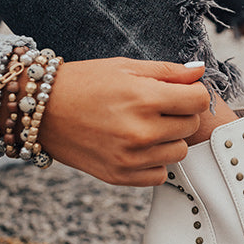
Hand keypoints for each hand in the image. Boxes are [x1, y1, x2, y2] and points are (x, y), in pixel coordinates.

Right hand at [37, 57, 209, 185]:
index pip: (199, 101)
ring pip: (179, 153)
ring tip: (146, 126)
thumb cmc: (85, 83)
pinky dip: (154, 162)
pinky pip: (160, 175)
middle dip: (181, 114)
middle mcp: (140, 131)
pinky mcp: (119, 176)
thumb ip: (168, 72)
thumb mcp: (126, 67)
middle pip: (191, 126)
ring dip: (169, 139)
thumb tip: (201, 71)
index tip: (181, 92)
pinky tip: (137, 146)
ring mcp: (130, 158)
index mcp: (144, 98)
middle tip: (158, 107)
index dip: (194, 93)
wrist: (42, 111)